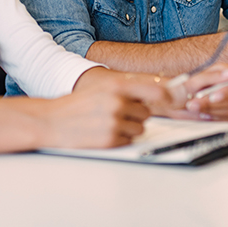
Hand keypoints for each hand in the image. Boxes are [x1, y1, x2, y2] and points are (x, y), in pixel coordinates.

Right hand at [44, 68, 172, 147]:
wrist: (52, 120)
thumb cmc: (78, 103)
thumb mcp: (102, 86)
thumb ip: (129, 86)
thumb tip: (160, 88)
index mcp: (117, 85)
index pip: (155, 91)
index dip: (168, 97)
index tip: (175, 99)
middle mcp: (118, 102)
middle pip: (147, 112)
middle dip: (136, 115)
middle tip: (117, 113)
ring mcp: (114, 121)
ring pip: (140, 129)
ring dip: (129, 128)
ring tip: (108, 123)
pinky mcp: (110, 140)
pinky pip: (129, 141)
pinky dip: (120, 139)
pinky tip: (103, 132)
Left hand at [162, 63, 227, 121]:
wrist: (170, 103)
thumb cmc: (178, 88)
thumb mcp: (191, 81)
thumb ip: (211, 76)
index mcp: (221, 72)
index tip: (213, 95)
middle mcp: (226, 86)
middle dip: (211, 102)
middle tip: (195, 102)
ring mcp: (226, 101)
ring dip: (209, 110)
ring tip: (194, 106)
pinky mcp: (224, 114)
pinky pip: (226, 120)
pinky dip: (212, 118)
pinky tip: (202, 114)